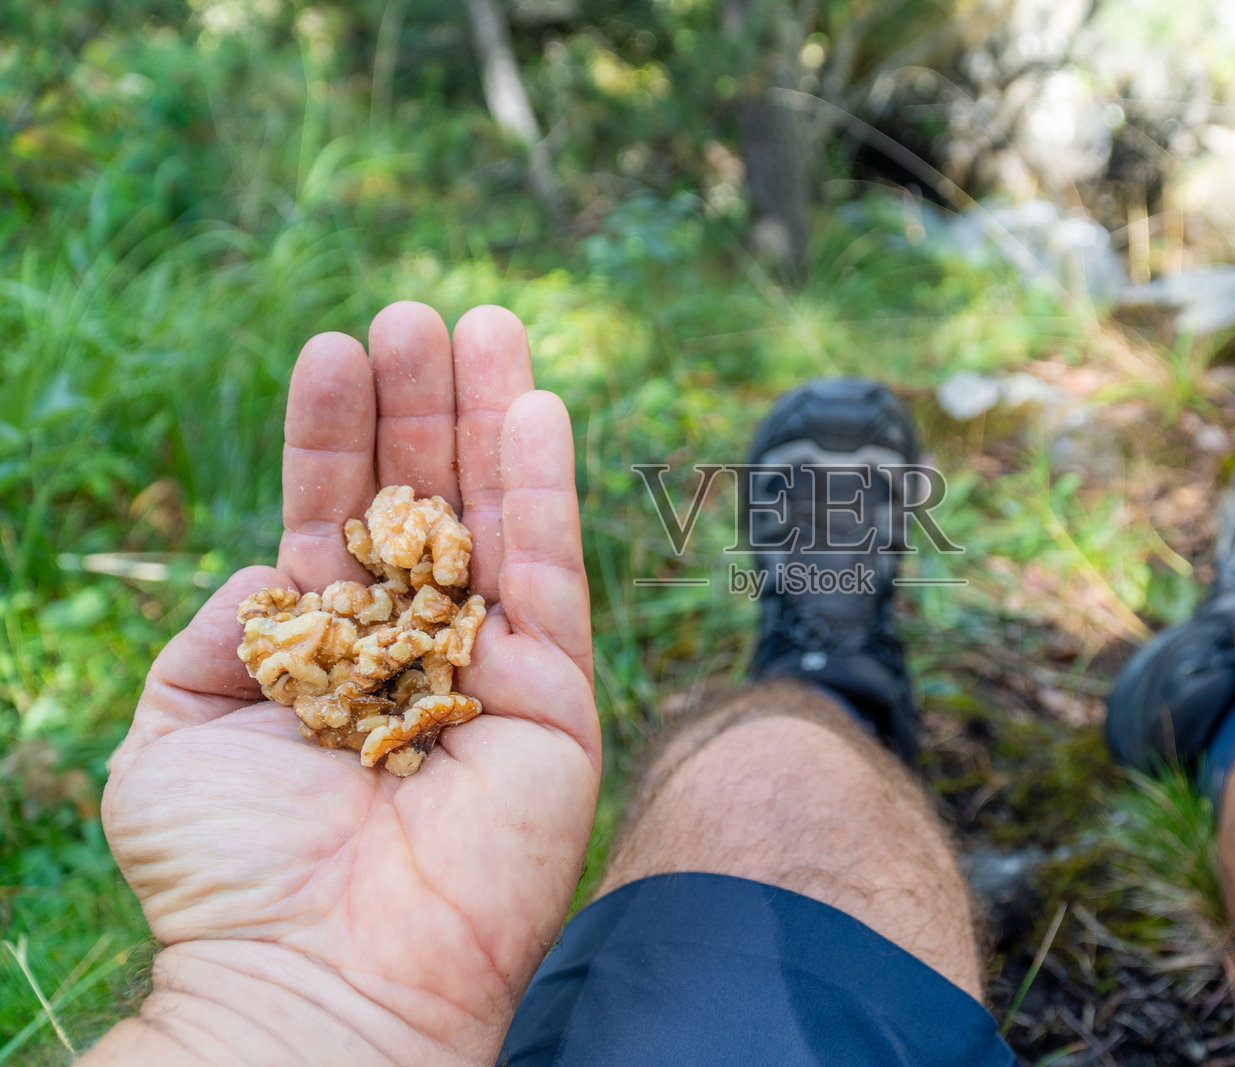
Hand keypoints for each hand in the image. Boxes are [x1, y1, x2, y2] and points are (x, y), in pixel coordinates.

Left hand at [94, 303, 597, 1064]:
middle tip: (424, 313)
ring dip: (494, 421)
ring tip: (486, 325)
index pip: (337, 516)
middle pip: (427, 500)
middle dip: (425, 405)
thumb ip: (223, 630)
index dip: (336, 433)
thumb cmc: (230, 876)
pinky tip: (538, 411)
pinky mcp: (555, 698)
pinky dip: (546, 494)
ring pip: (498, 520)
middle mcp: (413, 647)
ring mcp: (490, 667)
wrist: (320, 977)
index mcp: (326, 651)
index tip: (336, 346)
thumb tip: (278, 562)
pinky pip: (554, 580)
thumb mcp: (172, 731)